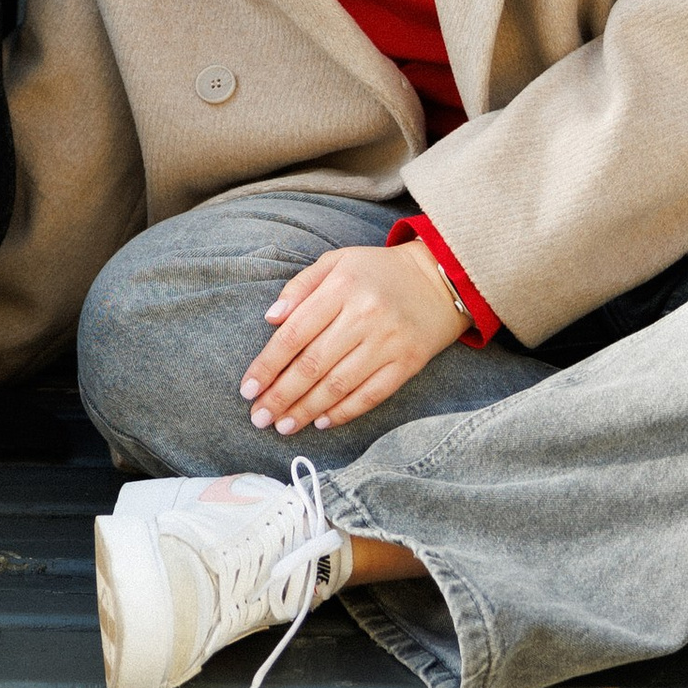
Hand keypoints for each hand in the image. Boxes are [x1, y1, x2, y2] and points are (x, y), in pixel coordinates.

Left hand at [240, 241, 465, 437]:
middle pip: (313, 364)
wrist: (439, 280)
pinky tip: (322, 422)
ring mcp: (388, 342)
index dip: (268, 365)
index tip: (247, 388)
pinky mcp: (408, 363)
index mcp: (341, 288)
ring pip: (338, 385)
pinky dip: (344, 412)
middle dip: (281, 395)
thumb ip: (300, 287)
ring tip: (283, 425)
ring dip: (306, 410)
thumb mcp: (337, 262)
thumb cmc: (378, 271)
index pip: (294, 334)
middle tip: (258, 417)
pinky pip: (370, 394)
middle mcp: (364, 316)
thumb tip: (270, 318)